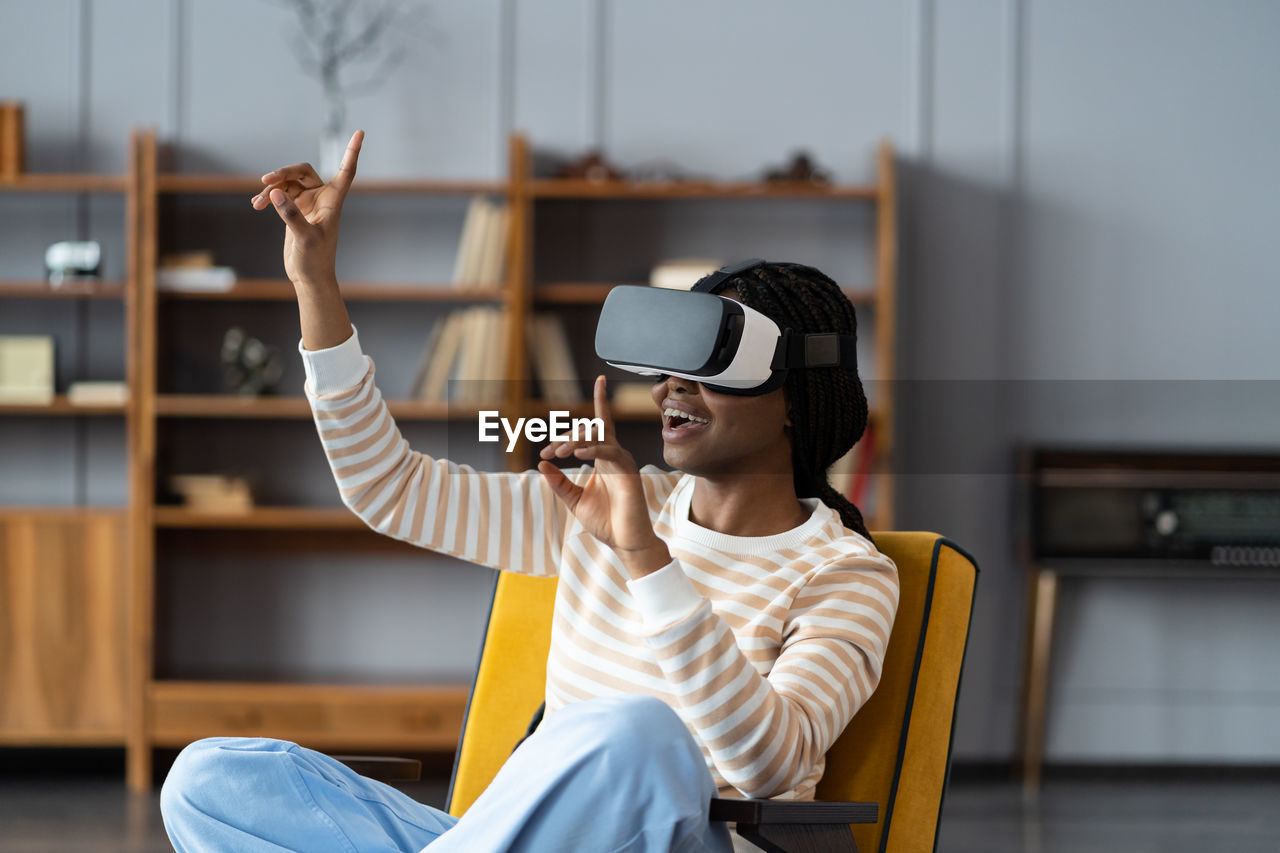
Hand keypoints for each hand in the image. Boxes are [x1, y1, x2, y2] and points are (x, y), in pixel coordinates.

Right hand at [251, 130, 363, 288]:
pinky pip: (279, 194)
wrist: (309, 277)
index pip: (345, 171)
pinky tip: (256, 205)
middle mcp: (321, 199)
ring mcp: (306, 203)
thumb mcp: (304, 238)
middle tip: (266, 180)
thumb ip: (290, 215)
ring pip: (287, 182)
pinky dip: (268, 197)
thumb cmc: (315, 260)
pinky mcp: (293, 210)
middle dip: (284, 172)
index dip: (352, 152)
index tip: (360, 132)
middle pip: (303, 171)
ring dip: (271, 187)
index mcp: (332, 202)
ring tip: (257, 202)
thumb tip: (275, 192)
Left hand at [538, 376, 670, 576]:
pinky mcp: (627, 470)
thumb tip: (541, 465)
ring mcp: (621, 460)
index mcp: (602, 459)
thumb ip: (560, 482)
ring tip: (557, 454)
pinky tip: (577, 453)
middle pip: (589, 430)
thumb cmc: (606, 522)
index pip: (593, 430)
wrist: (626, 542)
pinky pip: (609, 451)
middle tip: (548, 453)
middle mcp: (613, 455)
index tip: (544, 452)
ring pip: (597, 435)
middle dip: (566, 438)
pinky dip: (592, 449)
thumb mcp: (574, 500)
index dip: (566, 434)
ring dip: (574, 441)